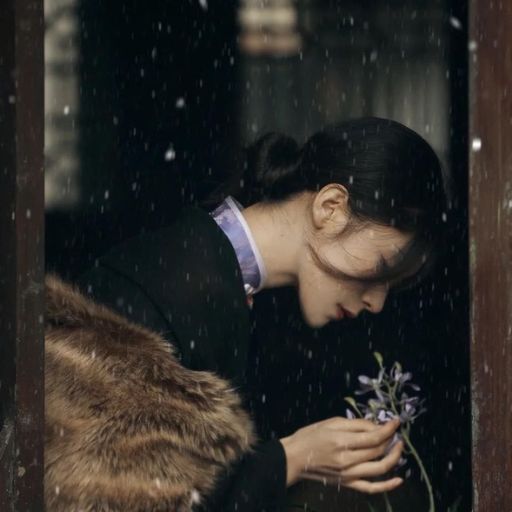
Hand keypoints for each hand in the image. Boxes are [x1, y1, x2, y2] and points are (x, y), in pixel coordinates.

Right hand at [279, 417, 403, 493]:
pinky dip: (387, 486)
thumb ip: (355, 424)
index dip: (389, 429)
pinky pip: (371, 488)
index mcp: (342, 441)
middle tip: (394, 431)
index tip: (396, 421)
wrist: (294, 457)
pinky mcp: (348, 483)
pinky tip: (399, 479)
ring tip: (398, 447)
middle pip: (378, 451)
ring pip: (380, 468)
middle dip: (391, 439)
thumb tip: (376, 426)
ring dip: (394, 457)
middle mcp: (347, 459)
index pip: (374, 437)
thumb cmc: (310, 436)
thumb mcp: (331, 422)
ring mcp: (349, 474)